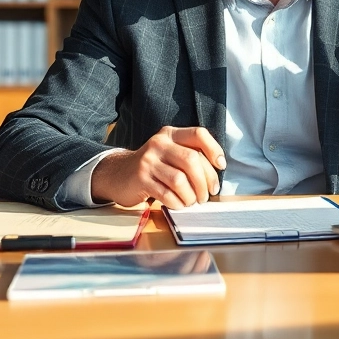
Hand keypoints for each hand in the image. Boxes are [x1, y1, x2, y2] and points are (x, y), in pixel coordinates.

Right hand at [90, 126, 224, 208]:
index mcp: (170, 134)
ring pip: (180, 180)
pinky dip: (177, 203)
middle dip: (205, 181)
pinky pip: (166, 194)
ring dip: (191, 195)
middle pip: (191, 160)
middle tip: (208, 194)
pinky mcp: (141, 179)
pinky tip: (178, 204)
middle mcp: (159, 144)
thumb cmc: (153, 167)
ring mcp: (148, 161)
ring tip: (192, 201)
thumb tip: (215, 174)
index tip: (220, 165)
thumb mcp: (169, 152)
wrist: (118, 174)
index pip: (198, 134)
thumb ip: (190, 156)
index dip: (214, 149)